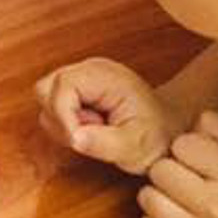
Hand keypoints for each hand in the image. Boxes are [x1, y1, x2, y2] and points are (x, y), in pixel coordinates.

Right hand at [34, 57, 185, 174]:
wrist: (171, 128)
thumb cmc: (158, 136)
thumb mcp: (137, 147)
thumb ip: (105, 144)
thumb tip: (74, 139)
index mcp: (105, 75)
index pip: (62, 87)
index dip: (63, 117)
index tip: (77, 140)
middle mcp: (89, 69)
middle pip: (46, 89)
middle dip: (60, 118)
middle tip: (87, 135)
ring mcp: (82, 77)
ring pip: (46, 97)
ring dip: (62, 122)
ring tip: (93, 131)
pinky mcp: (78, 88)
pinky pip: (53, 104)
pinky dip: (65, 122)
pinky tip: (90, 129)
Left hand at [136, 112, 217, 217]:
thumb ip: (217, 122)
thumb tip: (191, 125)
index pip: (180, 145)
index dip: (186, 149)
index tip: (199, 160)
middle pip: (159, 171)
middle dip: (168, 171)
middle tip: (186, 180)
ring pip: (148, 199)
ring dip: (158, 196)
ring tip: (180, 199)